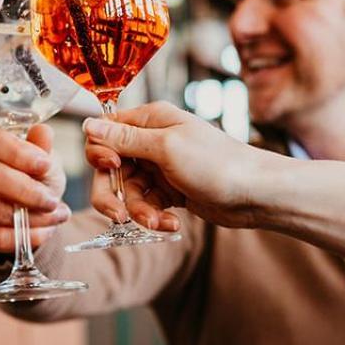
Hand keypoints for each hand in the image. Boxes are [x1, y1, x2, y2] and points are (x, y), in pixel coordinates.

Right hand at [0, 123, 71, 253]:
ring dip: (30, 217)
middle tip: (52, 200)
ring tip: (57, 215)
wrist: (30, 203)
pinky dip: (26, 236)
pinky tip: (47, 230)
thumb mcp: (44, 157)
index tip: (45, 165)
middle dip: (25, 190)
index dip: (17, 153)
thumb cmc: (35, 172)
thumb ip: (42, 146)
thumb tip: (43, 131)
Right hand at [82, 102, 263, 229]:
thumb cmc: (218, 163)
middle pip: (110, 169)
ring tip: (158, 223)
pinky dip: (154, 217)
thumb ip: (124, 140)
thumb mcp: (166, 148)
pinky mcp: (170, 191)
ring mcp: (160, 168)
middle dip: (114, 195)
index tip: (113, 168)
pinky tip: (172, 224)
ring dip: (139, 211)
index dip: (101, 154)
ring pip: (128, 192)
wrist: (256, 195)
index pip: (105, 133)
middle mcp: (152, 141)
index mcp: (150, 120)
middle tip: (119, 216)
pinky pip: (147, 205)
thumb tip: (88, 124)